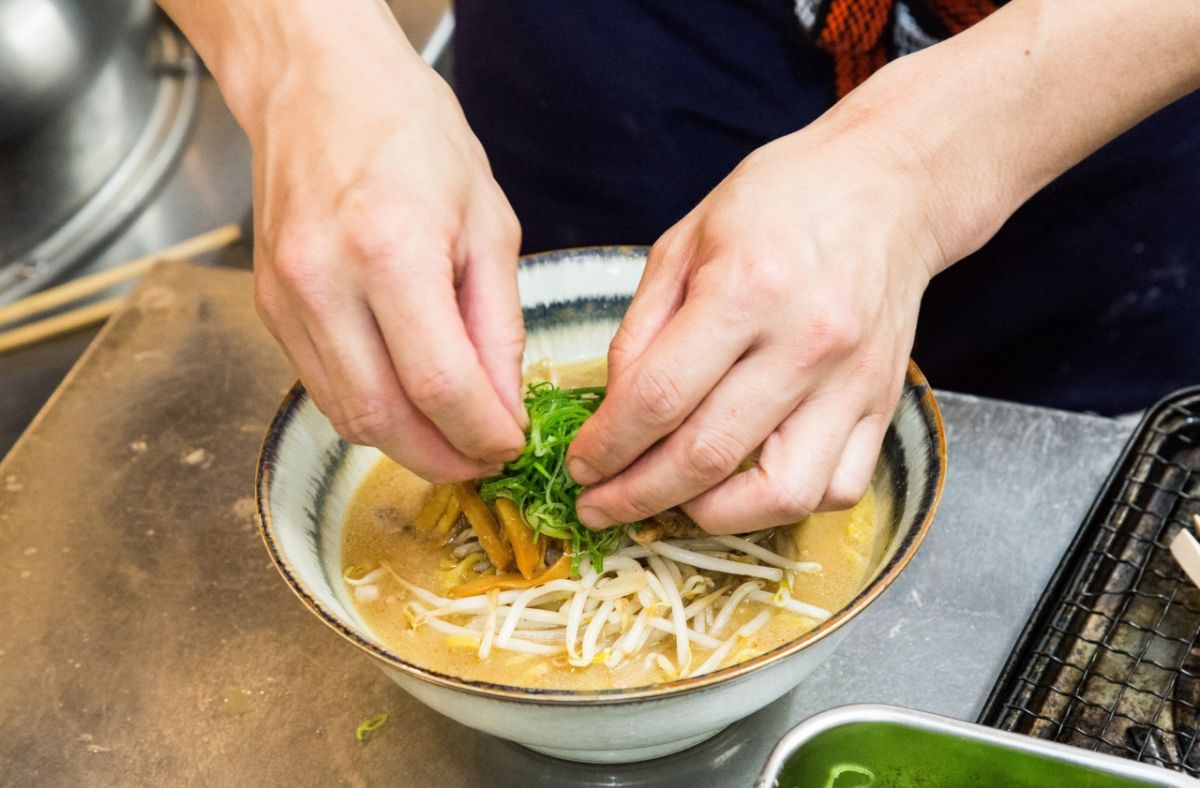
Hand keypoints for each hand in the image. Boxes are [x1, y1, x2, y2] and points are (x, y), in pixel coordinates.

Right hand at [241, 22, 525, 481]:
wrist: (317, 84)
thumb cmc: (411, 134)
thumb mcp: (487, 222)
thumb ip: (497, 324)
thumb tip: (502, 405)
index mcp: (391, 250)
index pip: (440, 385)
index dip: (483, 433)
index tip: (512, 444)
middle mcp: (324, 281)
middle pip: (384, 420)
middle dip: (443, 459)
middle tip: (485, 461)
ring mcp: (286, 298)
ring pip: (346, 416)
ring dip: (405, 446)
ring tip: (453, 440)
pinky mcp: (269, 308)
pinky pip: (323, 387)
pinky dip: (371, 411)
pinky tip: (408, 403)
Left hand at [568, 119, 945, 532]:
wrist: (887, 187)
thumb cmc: (779, 202)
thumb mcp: (684, 242)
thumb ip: (642, 330)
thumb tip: (613, 411)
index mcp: (746, 290)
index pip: (658, 397)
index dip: (606, 446)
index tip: (580, 467)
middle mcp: (805, 344)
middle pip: (707, 457)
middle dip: (636, 497)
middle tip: (600, 506)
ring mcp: (852, 382)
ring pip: (781, 495)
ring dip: (711, 515)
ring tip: (672, 503)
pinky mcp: (884, 405)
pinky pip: (838, 490)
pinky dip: (784, 505)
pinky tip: (745, 485)